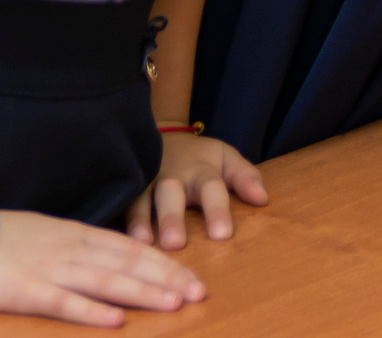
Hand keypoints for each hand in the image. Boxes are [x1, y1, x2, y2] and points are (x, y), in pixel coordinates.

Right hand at [0, 210, 205, 326]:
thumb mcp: (43, 234)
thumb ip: (74, 245)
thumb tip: (105, 257)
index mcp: (74, 235)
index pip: (130, 248)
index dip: (163, 263)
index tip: (192, 277)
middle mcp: (70, 249)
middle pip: (128, 263)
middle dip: (167, 278)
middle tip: (200, 293)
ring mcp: (49, 269)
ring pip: (106, 281)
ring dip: (143, 292)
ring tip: (174, 303)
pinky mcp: (25, 291)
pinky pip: (65, 302)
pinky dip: (93, 311)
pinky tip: (117, 321)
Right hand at [128, 132, 267, 250]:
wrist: (164, 137)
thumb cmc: (200, 158)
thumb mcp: (226, 159)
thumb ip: (245, 177)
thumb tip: (263, 199)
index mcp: (201, 171)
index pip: (211, 189)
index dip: (217, 211)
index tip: (222, 235)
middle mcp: (172, 176)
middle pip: (171, 194)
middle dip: (172, 218)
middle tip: (176, 244)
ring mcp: (146, 181)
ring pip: (141, 199)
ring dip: (140, 221)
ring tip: (143, 243)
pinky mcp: (127, 187)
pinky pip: (120, 202)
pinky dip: (119, 218)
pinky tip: (119, 239)